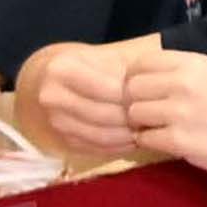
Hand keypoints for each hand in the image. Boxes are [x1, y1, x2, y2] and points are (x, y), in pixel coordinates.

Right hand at [17, 35, 157, 162]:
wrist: (54, 80)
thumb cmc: (88, 66)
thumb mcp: (104, 57)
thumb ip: (125, 72)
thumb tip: (151, 93)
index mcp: (62, 69)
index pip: (107, 89)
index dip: (133, 96)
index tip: (151, 97)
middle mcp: (52, 96)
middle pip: (104, 115)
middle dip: (133, 119)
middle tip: (154, 118)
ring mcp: (55, 121)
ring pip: (101, 136)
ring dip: (128, 136)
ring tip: (147, 129)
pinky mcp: (62, 140)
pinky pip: (96, 149)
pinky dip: (118, 147)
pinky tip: (133, 139)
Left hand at [105, 47, 206, 203]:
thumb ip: (185, 75)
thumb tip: (145, 80)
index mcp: (196, 63)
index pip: (141, 62)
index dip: (136, 78)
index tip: (147, 92)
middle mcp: (185, 82)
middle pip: (131, 88)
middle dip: (135, 103)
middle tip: (151, 115)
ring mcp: (181, 112)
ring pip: (133, 114)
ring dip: (142, 125)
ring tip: (162, 130)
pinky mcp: (180, 141)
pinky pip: (145, 139)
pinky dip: (152, 144)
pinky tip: (171, 144)